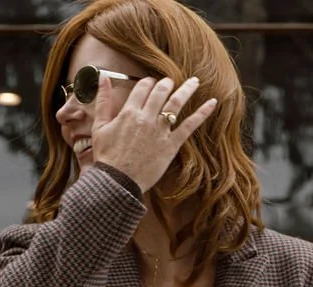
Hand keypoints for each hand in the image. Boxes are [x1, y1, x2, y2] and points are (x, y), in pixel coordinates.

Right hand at [91, 72, 217, 194]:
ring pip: (176, 102)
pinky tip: (213, 103)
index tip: (150, 84)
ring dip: (186, 89)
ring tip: (194, 82)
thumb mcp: (100, 127)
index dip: (148, 83)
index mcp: (129, 112)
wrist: (118, 182)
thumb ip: (102, 101)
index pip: (143, 87)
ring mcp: (160, 131)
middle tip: (170, 82)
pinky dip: (202, 113)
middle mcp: (146, 118)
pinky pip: (189, 125)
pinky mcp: (171, 145)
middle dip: (166, 84)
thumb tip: (103, 78)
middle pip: (160, 91)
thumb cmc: (107, 157)